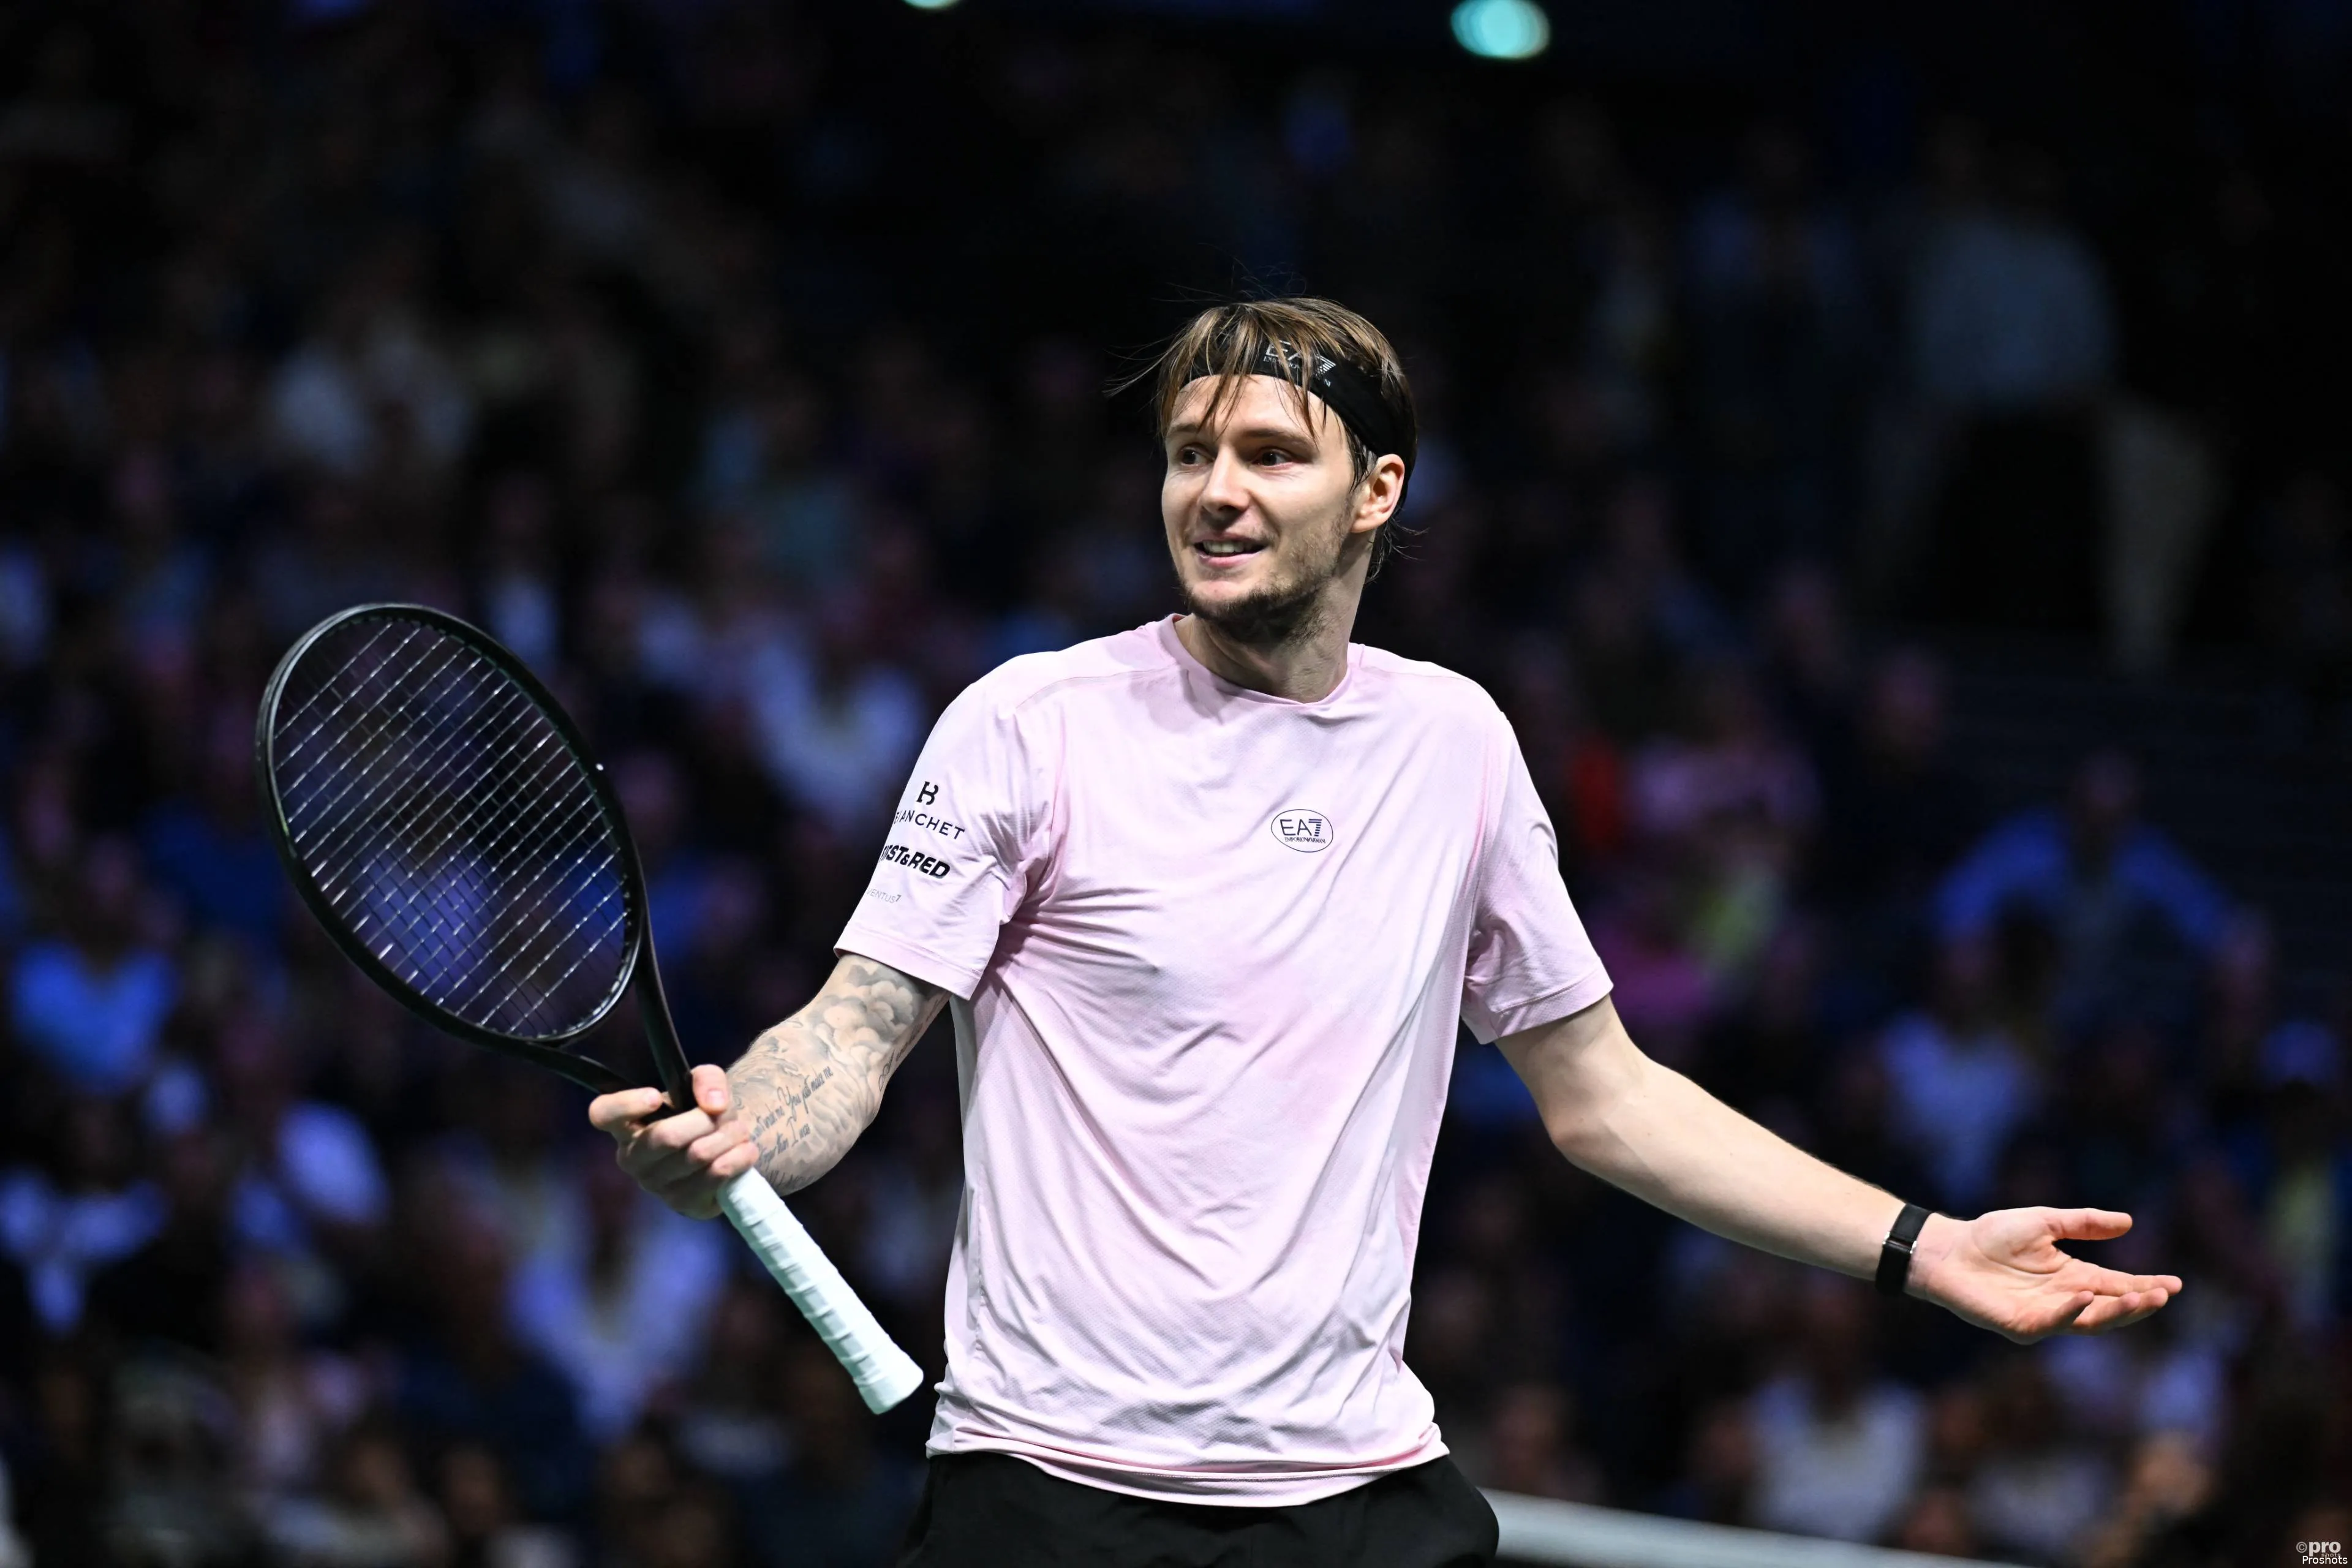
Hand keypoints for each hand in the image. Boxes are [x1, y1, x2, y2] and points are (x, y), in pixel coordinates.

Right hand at [587, 1063, 760, 1218]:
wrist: (724, 1145)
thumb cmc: (701, 1112)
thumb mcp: (703, 1084)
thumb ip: (708, 1079)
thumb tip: (714, 1104)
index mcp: (625, 1124)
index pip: (602, 1114)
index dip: (625, 1104)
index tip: (656, 1096)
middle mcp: (633, 1158)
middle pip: (665, 1137)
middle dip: (704, 1121)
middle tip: (727, 1113)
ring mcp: (656, 1185)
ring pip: (696, 1156)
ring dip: (728, 1138)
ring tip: (740, 1130)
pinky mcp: (684, 1204)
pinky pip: (714, 1179)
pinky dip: (737, 1159)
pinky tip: (745, 1151)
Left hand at [1910, 1207, 2182, 1342]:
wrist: (1948, 1248)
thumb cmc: (1991, 1236)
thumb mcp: (2044, 1222)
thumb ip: (2083, 1223)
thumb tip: (2128, 1221)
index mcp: (2073, 1277)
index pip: (2118, 1285)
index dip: (2145, 1286)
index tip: (2175, 1284)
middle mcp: (2064, 1300)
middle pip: (2110, 1307)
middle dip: (2138, 1303)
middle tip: (2163, 1294)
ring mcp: (2044, 1316)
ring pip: (2089, 1320)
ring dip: (2115, 1311)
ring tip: (2140, 1298)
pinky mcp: (2021, 1325)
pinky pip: (2051, 1322)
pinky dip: (2070, 1311)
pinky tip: (2085, 1297)